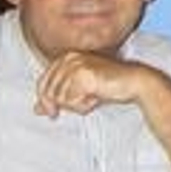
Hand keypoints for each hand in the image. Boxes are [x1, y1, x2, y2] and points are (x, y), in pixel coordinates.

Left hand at [34, 52, 151, 117]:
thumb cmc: (108, 86)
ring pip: (61, 98)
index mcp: (65, 57)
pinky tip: (97, 98)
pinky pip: (72, 100)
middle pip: (49, 92)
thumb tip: (37, 110)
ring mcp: (76, 65)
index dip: (45, 101)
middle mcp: (68, 58)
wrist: (133, 82)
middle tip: (84, 103)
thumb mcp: (79, 92)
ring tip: (94, 97)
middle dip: (64, 104)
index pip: (42, 83)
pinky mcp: (83, 74)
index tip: (52, 114)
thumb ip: (58, 98)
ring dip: (77, 105)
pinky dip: (84, 105)